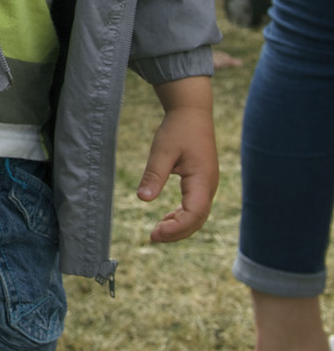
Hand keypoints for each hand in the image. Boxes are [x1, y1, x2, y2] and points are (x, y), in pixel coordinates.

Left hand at [140, 76, 217, 242]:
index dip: (176, 227)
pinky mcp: (202, 182)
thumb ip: (154, 174)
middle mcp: (209, 186)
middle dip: (176, 232)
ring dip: (179, 226)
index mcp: (203, 180)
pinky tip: (166, 218)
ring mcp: (207, 185)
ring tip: (157, 232)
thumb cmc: (178, 129)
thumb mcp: (162, 150)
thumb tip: (142, 199)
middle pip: (197, 220)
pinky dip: (182, 216)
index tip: (155, 233)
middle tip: (152, 237)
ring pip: (197, 215)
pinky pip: (195, 207)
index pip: (194, 213)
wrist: (192, 113)